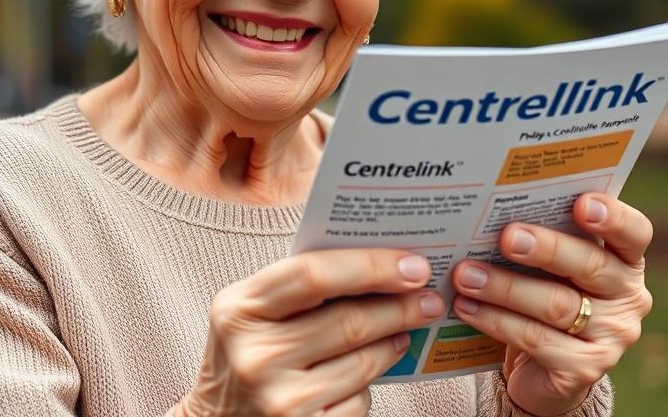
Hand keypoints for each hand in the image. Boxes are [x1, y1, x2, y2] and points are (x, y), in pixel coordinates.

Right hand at [179, 248, 443, 416]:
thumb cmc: (246, 354)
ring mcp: (278, 402)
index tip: (413, 265)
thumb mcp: (252, 313)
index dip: (370, 266)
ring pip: (362, 364)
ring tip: (407, 328)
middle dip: (400, 306)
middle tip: (430, 298)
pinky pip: (358, 403)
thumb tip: (382, 265)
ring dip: (394, 342)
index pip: (313, 274)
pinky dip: (369, 384)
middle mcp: (254, 356)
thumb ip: (300, 287)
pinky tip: (373, 369)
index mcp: (238, 309)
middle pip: (348, 321)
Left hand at [451, 194, 652, 415]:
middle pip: (590, 265)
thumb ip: (538, 235)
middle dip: (546, 248)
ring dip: (505, 287)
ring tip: (466, 275)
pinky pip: (536, 340)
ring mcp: (611, 337)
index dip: (612, 217)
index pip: (634, 232)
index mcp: (624, 259)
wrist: (541, 369)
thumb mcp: (548, 264)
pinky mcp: (584, 370)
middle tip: (507, 237)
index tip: (582, 203)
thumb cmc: (542, 292)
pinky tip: (466, 307)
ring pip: (556, 305)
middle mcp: (627, 297)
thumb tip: (490, 209)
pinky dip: (496, 321)